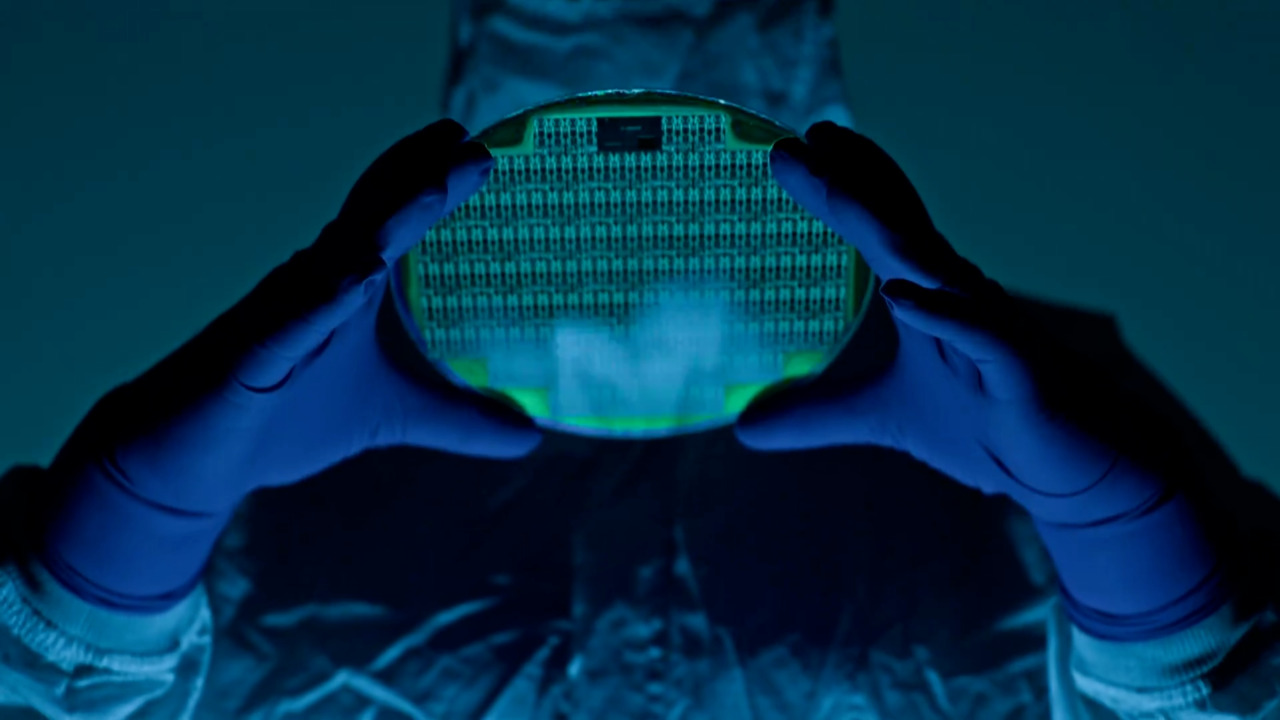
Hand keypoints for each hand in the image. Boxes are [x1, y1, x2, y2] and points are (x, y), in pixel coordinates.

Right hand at [41, 119, 538, 609]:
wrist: (195, 463)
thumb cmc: (287, 420)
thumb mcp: (392, 417)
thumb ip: (460, 419)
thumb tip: (530, 435)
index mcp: (344, 289)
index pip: (392, 223)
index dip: (431, 184)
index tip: (478, 150)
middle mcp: (311, 288)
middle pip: (367, 221)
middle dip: (415, 180)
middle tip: (465, 142)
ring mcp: (277, 321)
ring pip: (329, 262)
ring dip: (378, 224)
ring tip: (430, 191)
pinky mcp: (246, 363)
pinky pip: (283, 327)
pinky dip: (317, 302)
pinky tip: (354, 278)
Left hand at [735, 122, 1229, 638]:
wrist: (1074, 471)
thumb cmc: (987, 429)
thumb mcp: (884, 418)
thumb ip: (817, 414)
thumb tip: (743, 426)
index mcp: (930, 297)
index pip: (881, 228)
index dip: (843, 186)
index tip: (797, 148)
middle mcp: (961, 298)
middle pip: (901, 229)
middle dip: (853, 183)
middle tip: (806, 140)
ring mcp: (992, 331)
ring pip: (936, 269)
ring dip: (886, 227)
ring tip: (834, 190)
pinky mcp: (1021, 374)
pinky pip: (982, 336)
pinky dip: (944, 313)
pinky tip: (900, 295)